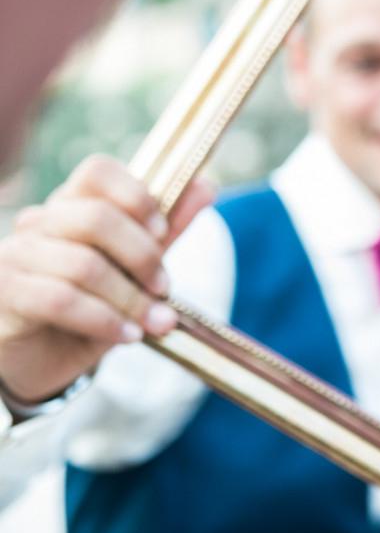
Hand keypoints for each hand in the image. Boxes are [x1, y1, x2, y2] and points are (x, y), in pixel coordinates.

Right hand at [0, 156, 211, 403]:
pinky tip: (127, 335)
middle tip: (165, 288)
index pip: (97, 171)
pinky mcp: (4, 293)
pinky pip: (60, 300)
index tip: (162, 232)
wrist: (39, 361)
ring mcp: (15, 256)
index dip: (137, 196)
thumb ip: (164, 230)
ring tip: (155, 322)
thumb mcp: (133, 271)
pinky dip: (104, 319)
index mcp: (70, 206)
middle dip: (143, 256)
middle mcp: (38, 223)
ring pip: (83, 265)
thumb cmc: (88, 308)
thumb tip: (206, 185)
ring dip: (130, 299)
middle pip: (97, 217)